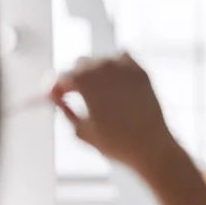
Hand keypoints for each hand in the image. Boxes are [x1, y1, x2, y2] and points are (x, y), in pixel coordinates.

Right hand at [50, 52, 174, 171]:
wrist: (151, 146)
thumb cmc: (114, 143)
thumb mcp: (80, 130)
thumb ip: (64, 110)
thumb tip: (56, 98)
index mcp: (84, 81)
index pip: (62, 76)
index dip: (55, 86)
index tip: (54, 96)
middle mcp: (103, 68)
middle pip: (80, 64)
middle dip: (74, 77)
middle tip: (73, 93)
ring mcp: (124, 67)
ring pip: (101, 60)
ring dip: (95, 71)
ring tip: (96, 91)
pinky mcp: (140, 71)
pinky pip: (122, 58)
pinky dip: (115, 66)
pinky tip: (114, 80)